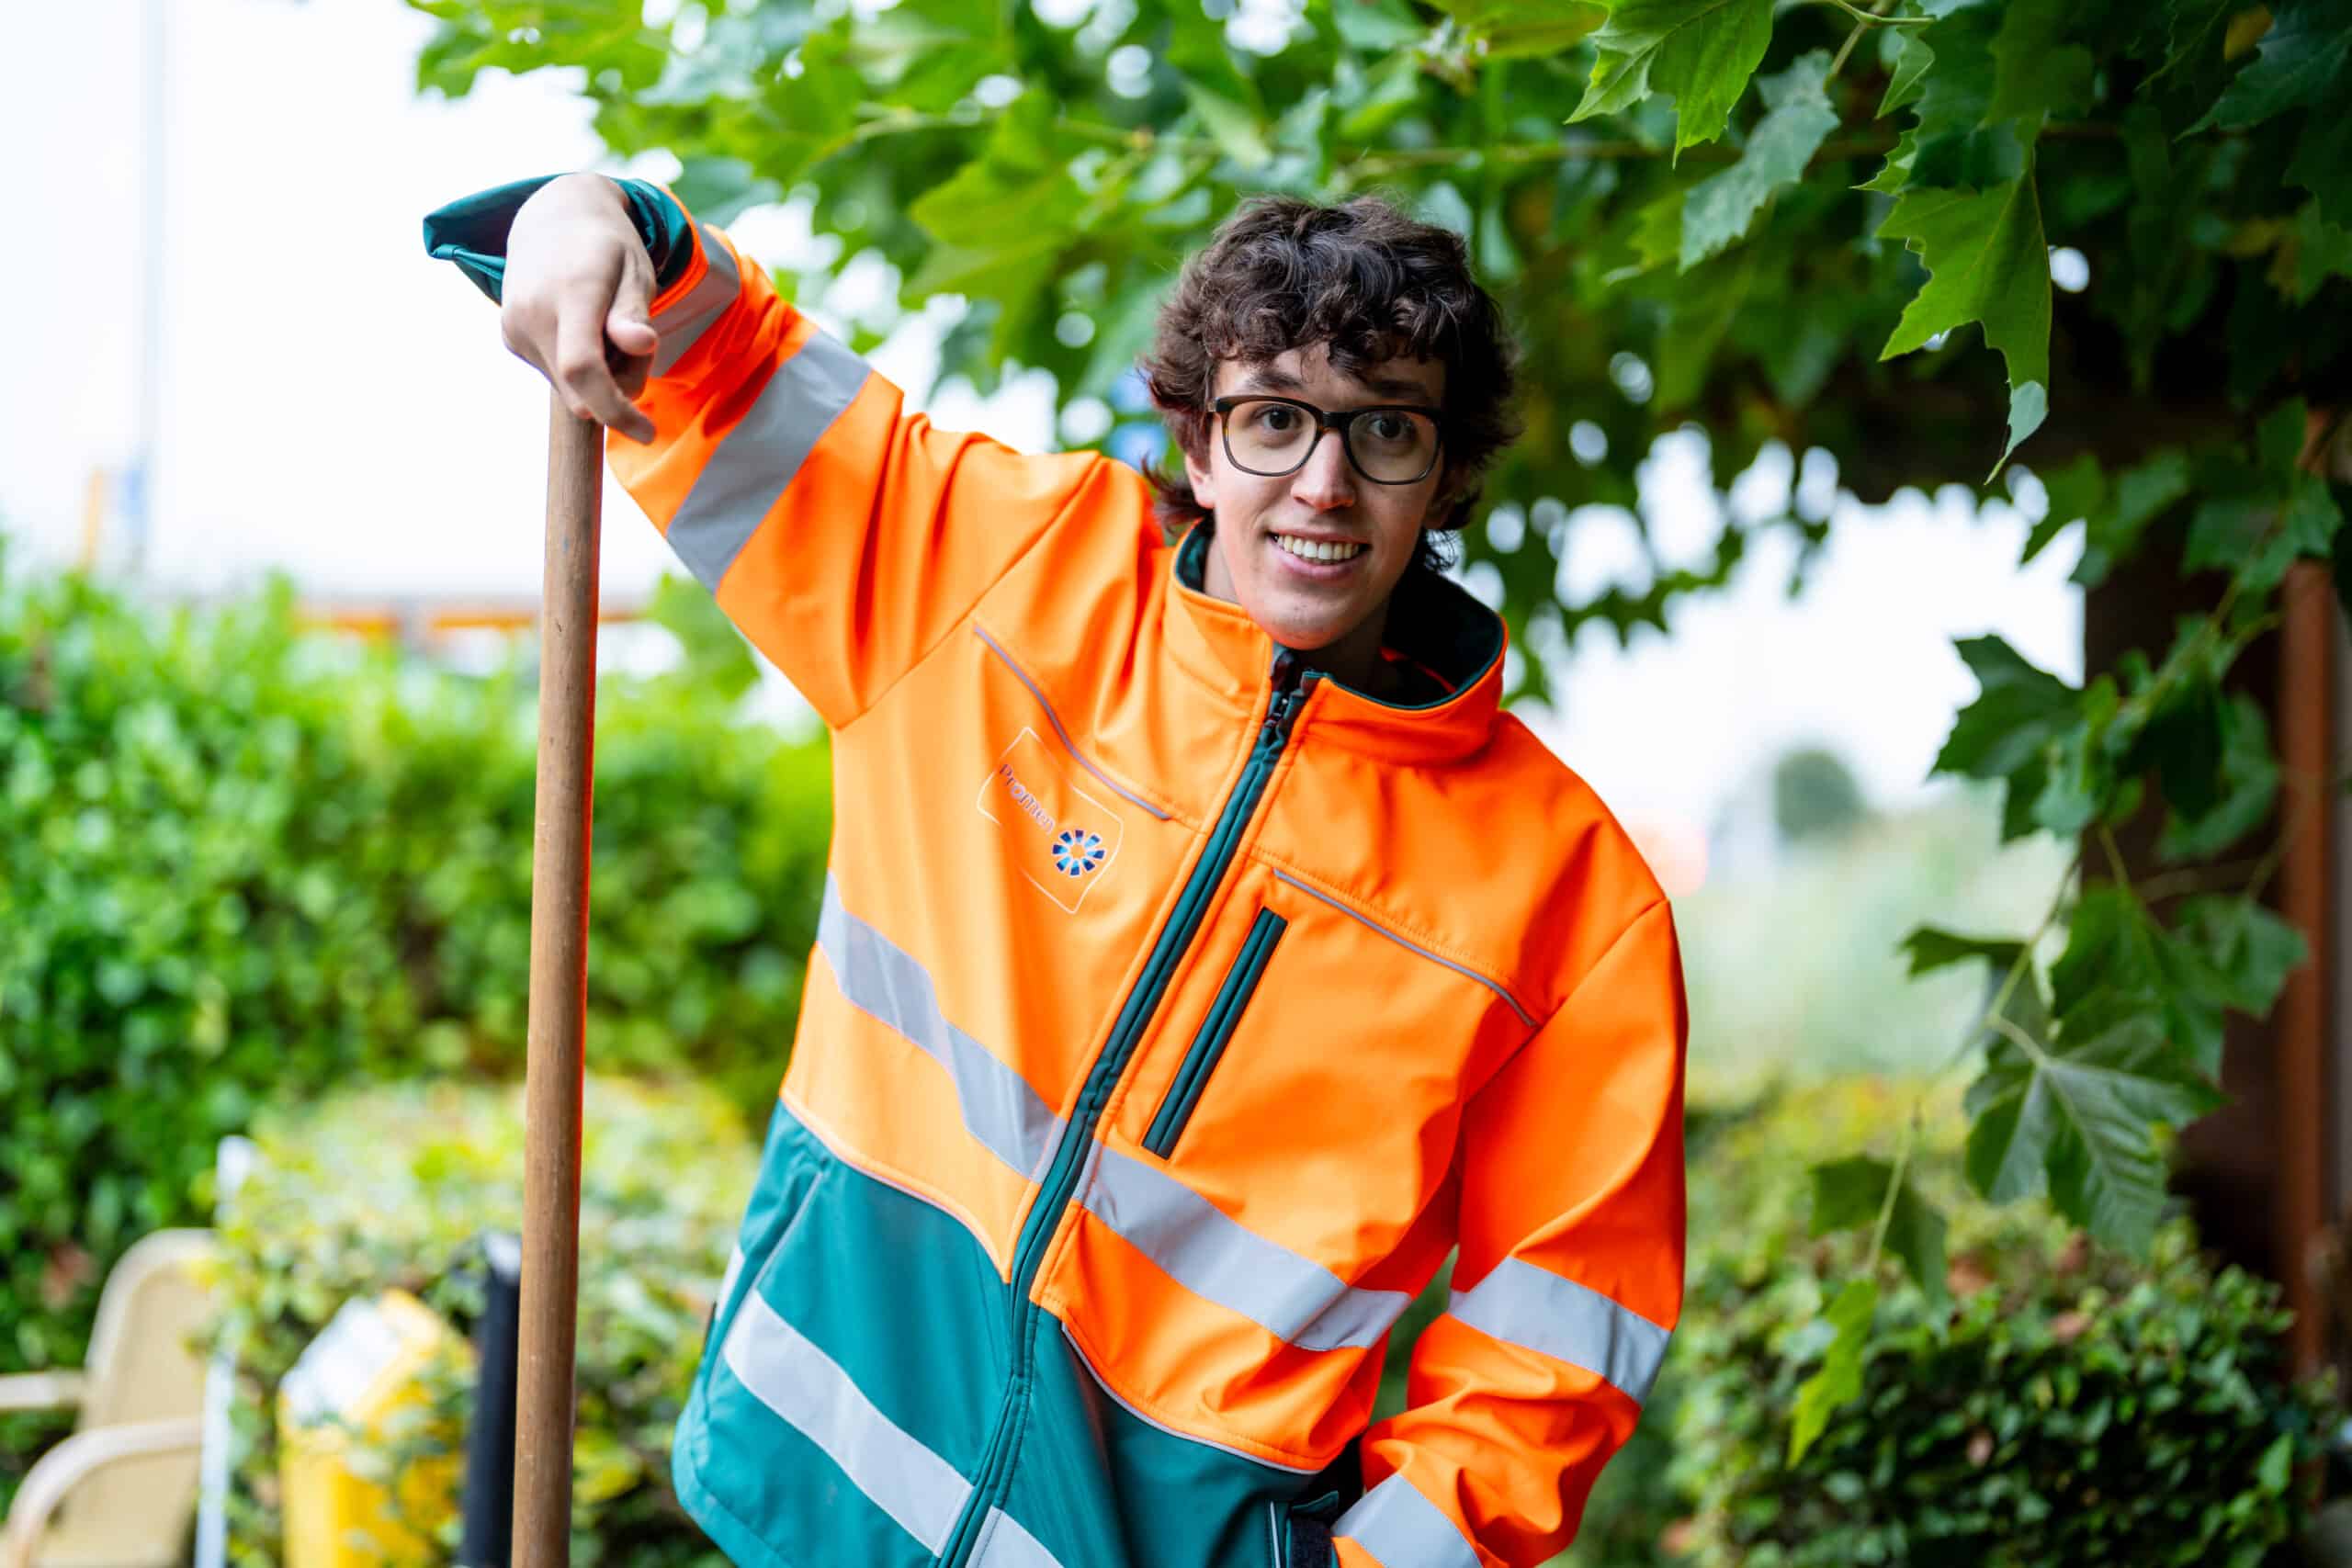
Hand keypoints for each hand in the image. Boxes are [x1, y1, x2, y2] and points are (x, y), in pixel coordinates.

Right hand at [500, 174, 660, 443]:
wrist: (551, 218)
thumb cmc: (607, 248)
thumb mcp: (635, 270)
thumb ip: (635, 312)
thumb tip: (642, 345)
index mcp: (571, 291)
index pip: (584, 368)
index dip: (615, 410)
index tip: (647, 434)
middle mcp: (533, 311)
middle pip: (582, 389)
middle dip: (618, 387)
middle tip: (635, 342)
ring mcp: (515, 327)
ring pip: (569, 388)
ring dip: (600, 376)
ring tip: (607, 325)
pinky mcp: (510, 339)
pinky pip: (556, 375)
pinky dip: (579, 367)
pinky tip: (583, 326)